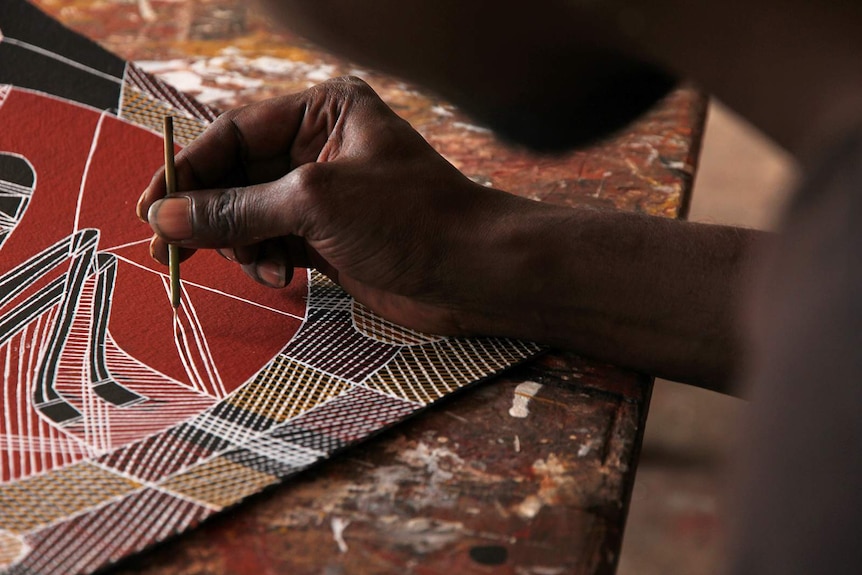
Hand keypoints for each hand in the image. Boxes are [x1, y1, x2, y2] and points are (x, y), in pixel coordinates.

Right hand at [138, 77, 541, 335]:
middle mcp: (320, 147)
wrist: (471, 273)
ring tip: (264, 266)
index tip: (152, 205)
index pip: (234, 133)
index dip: (189, 169)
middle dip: (208, 213)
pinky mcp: (327, 237)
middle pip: (236, 176)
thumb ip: (237, 210)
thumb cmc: (409, 219)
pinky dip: (265, 261)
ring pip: (249, 215)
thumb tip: (167, 216)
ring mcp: (322, 195)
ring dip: (241, 244)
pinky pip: (271, 243)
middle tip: (169, 248)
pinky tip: (282, 276)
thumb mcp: (314, 203)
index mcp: (324, 112)